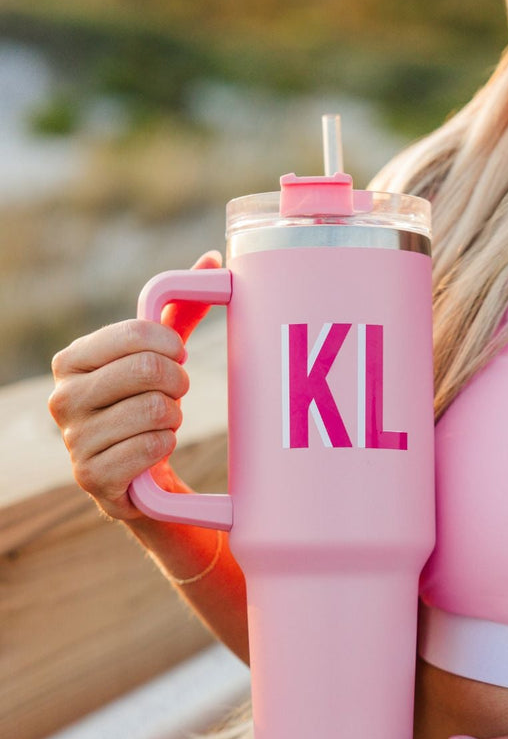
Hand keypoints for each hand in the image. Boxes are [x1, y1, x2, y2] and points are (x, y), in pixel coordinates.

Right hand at [49, 251, 222, 521]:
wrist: (140, 478)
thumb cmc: (148, 405)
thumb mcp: (159, 357)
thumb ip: (180, 310)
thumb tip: (213, 260)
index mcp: (71, 360)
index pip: (136, 334)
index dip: (171, 346)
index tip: (178, 358)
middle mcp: (62, 398)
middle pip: (148, 370)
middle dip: (177, 383)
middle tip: (175, 393)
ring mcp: (73, 441)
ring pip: (155, 410)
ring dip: (173, 418)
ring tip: (162, 423)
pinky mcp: (92, 477)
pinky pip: (153, 447)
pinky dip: (166, 446)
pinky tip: (154, 449)